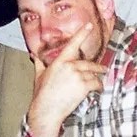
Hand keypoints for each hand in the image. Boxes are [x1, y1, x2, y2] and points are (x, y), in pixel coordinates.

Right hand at [25, 22, 105, 136]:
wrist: (46, 111)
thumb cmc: (42, 95)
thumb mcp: (39, 76)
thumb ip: (39, 63)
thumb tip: (34, 56)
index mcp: (59, 62)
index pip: (72, 44)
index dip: (82, 33)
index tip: (88, 25)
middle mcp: (70, 66)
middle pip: (88, 63)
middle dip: (97, 67)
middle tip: (102, 68)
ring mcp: (77, 76)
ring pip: (94, 73)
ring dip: (97, 78)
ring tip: (99, 83)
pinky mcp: (83, 86)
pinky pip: (96, 83)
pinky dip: (98, 87)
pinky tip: (97, 90)